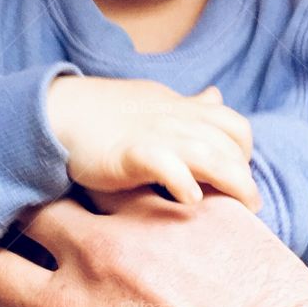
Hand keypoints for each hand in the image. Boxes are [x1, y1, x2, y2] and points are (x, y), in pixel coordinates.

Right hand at [0, 187, 307, 306]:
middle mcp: (99, 255)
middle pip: (37, 208)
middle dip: (34, 218)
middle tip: (47, 227)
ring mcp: (155, 221)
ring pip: (103, 178)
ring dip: (100, 193)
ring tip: (112, 204)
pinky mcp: (209, 205)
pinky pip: (175, 180)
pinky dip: (170, 191)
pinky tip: (180, 203)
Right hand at [46, 77, 261, 211]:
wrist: (58, 113)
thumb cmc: (106, 114)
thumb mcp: (156, 103)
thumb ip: (189, 106)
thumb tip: (216, 96)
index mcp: (182, 110)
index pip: (234, 125)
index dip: (245, 152)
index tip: (240, 176)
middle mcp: (174, 120)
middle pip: (229, 144)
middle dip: (245, 175)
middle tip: (250, 207)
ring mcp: (153, 135)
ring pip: (208, 153)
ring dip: (231, 181)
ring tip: (239, 210)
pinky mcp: (129, 152)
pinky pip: (166, 164)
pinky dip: (184, 181)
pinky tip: (191, 201)